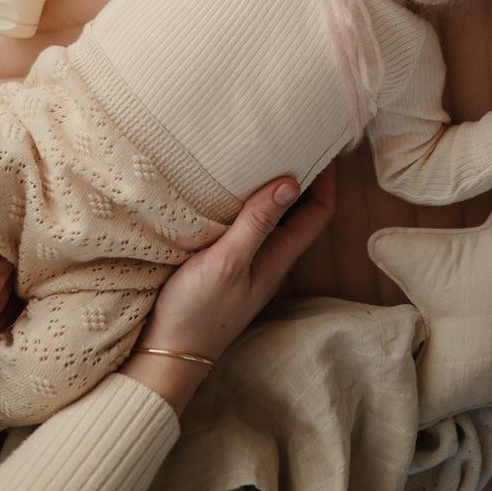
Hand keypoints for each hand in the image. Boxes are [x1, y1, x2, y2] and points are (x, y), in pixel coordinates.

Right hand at [121, 161, 336, 412]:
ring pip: (269, 217)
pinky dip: (242, 201)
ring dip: (270, 187)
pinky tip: (225, 186)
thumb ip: (257, 224)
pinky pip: (243, 225)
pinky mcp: (219, 263)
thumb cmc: (197, 312)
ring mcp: (244, 262)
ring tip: (261, 152)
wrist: (163, 353)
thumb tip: (292, 183)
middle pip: (297, 211)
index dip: (327, 179)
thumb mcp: (228, 263)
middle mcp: (267, 258)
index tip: (324, 143)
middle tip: (291, 137)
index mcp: (278, 258)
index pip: (318, 213)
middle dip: (300, 175)